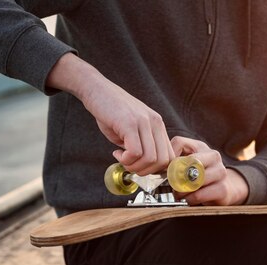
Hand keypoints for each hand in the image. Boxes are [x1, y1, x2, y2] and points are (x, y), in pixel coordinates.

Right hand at [47, 53, 173, 174]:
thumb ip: (142, 146)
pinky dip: (126, 159)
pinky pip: (135, 152)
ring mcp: (144, 122)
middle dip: (145, 171)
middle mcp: (155, 123)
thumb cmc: (111, 112)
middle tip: (130, 165)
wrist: (96, 90)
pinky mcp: (130, 123)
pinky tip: (117, 153)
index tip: (140, 167)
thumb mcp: (132, 130)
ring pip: (150, 159)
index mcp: (158, 125)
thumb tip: (144, 168)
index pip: (170, 157)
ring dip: (134, 166)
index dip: (156, 169)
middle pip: (163, 162)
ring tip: (122, 158)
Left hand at [171, 136, 248, 205]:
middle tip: (172, 183)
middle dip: (176, 175)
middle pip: (189, 161)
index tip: (166, 169)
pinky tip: (189, 199)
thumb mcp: (188, 162)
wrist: (224, 190)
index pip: (179, 143)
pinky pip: (199, 195)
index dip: (168, 157)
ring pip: (194, 180)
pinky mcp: (222, 189)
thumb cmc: (200, 176)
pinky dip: (190, 199)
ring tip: (179, 193)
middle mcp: (214, 156)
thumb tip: (159, 165)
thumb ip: (174, 158)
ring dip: (182, 190)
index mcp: (201, 146)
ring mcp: (220, 172)